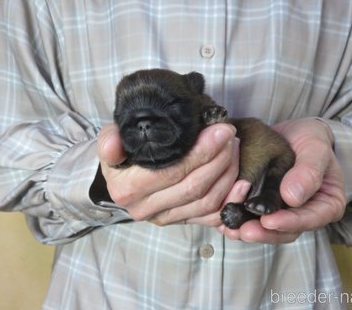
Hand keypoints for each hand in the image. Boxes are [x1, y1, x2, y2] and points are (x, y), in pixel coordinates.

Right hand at [97, 123, 239, 225]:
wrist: (121, 178)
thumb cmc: (121, 155)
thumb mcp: (109, 141)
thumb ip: (109, 141)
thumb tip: (113, 143)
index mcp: (128, 189)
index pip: (172, 171)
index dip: (202, 152)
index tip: (222, 130)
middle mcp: (145, 209)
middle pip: (194, 187)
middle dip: (220, 160)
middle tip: (232, 136)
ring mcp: (165, 219)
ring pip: (207, 203)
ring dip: (228, 175)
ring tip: (235, 149)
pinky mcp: (180, 222)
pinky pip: (212, 217)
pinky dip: (231, 201)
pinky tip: (242, 183)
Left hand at [219, 118, 345, 242]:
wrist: (292, 134)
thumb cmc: (311, 140)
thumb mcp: (315, 148)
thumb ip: (308, 171)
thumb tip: (292, 197)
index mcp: (326, 204)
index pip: (310, 219)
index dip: (289, 223)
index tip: (269, 221)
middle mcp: (306, 214)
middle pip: (286, 231)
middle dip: (264, 233)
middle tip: (244, 231)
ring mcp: (285, 213)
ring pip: (268, 229)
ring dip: (249, 231)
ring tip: (230, 228)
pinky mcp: (266, 208)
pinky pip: (253, 218)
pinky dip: (239, 220)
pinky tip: (223, 221)